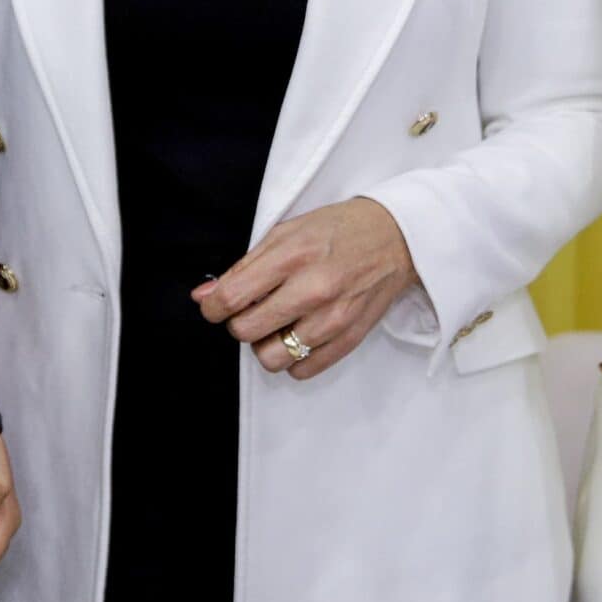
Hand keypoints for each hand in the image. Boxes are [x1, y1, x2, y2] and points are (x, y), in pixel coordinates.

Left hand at [192, 197, 416, 379]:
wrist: (396, 238)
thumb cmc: (339, 231)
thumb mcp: (286, 233)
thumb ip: (244, 267)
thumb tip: (204, 296)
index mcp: (294, 256)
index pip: (232, 297)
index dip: (213, 306)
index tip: (217, 305)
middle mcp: (314, 289)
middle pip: (247, 331)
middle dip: (239, 322)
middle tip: (252, 309)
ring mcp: (333, 319)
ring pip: (272, 358)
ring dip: (265, 344)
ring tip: (277, 324)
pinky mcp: (349, 339)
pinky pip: (301, 370)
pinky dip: (292, 358)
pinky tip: (298, 334)